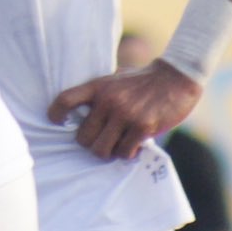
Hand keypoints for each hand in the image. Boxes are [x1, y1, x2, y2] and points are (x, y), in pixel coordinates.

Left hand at [48, 59, 202, 159]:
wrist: (176, 77)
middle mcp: (108, 101)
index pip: (65, 100)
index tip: (57, 121)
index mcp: (98, 87)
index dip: (55, 113)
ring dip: (109, 152)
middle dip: (91, 143)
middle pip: (82, 138)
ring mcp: (125, 114)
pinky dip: (127, 153)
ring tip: (117, 145)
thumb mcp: (115, 79)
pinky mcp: (142, 127)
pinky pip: (124, 152)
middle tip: (102, 141)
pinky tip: (133, 146)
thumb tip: (82, 113)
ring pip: (101, 150)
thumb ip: (100, 94)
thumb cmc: (143, 80)